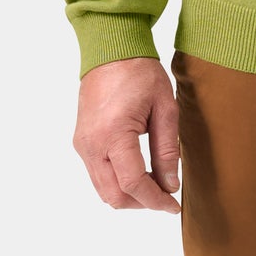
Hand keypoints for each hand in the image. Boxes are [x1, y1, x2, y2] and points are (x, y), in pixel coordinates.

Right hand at [73, 57, 180, 212]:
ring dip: (129, 196)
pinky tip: (139, 173)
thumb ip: (167, 151)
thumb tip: (170, 185)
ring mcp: (83, 145)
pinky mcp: (81, 142)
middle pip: (114, 196)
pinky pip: (98, 176)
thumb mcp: (165, 109)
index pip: (133, 184)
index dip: (156, 201)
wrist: (110, 50)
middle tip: (165, 198)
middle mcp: (92, 145)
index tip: (174, 205)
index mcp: (113, 134)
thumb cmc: (140, 73)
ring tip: (154, 186)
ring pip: (103, 191)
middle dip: (142, 203)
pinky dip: (117, 183)